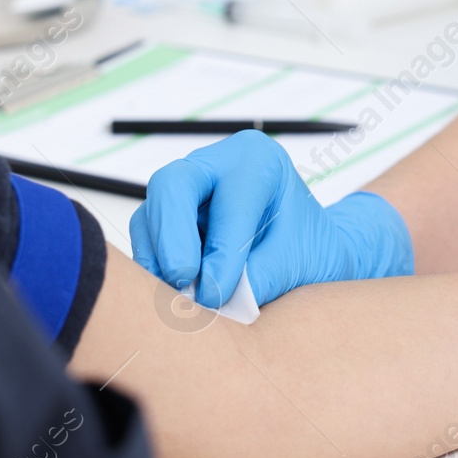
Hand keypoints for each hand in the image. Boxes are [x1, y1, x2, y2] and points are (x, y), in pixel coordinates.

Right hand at [129, 130, 412, 308]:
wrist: (309, 253)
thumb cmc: (311, 249)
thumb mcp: (300, 263)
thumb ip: (260, 277)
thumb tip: (213, 297)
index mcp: (257, 160)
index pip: (229, 199)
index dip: (221, 249)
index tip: (217, 294)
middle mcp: (214, 165)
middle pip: (172, 186)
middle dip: (171, 237)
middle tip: (181, 280)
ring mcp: (185, 192)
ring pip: (150, 216)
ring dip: (158, 260)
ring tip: (177, 298)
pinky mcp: (166, 220)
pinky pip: (146, 240)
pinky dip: (155, 270)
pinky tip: (171, 295)